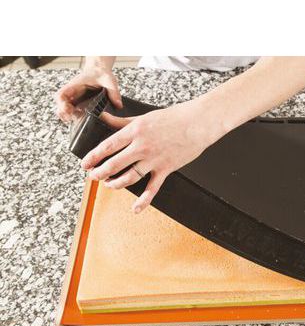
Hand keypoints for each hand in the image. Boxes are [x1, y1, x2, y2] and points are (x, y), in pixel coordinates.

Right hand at [55, 63, 121, 120]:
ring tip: (78, 120)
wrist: (100, 70)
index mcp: (75, 86)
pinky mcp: (79, 102)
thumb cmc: (101, 73)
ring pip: (64, 109)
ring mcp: (74, 98)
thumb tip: (118, 105)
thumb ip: (114, 92)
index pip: (61, 95)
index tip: (68, 110)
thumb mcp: (109, 80)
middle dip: (64, 113)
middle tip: (73, 119)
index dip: (61, 104)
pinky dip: (74, 115)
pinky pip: (72, 110)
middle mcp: (72, 92)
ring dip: (68, 115)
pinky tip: (82, 119)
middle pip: (60, 105)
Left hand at [81, 99, 223, 212]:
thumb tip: (103, 119)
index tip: (85, 163)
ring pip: (129, 177)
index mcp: (135, 131)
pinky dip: (144, 200)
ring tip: (109, 185)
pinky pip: (153, 188)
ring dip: (115, 184)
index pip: (107, 146)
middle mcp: (142, 147)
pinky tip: (136, 208)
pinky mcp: (166, 169)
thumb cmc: (174, 118)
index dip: (93, 157)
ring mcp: (154, 160)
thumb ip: (122, 121)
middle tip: (93, 176)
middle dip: (100, 173)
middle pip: (114, 164)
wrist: (198, 123)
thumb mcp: (144, 116)